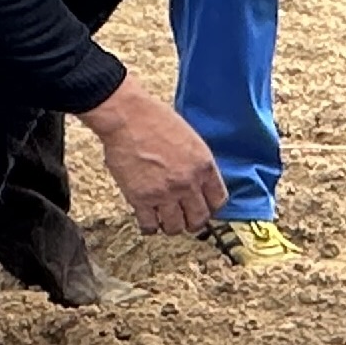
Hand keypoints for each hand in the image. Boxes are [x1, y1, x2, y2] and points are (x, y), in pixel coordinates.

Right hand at [78, 83, 222, 235]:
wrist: (127, 117)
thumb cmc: (155, 119)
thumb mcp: (190, 138)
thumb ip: (196, 163)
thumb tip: (197, 182)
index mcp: (204, 166)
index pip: (218, 201)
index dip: (210, 207)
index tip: (203, 207)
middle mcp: (188, 183)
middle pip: (199, 219)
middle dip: (192, 221)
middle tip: (184, 218)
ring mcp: (164, 193)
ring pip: (175, 227)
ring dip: (171, 225)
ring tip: (165, 219)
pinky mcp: (141, 199)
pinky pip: (150, 225)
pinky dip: (150, 226)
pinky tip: (148, 219)